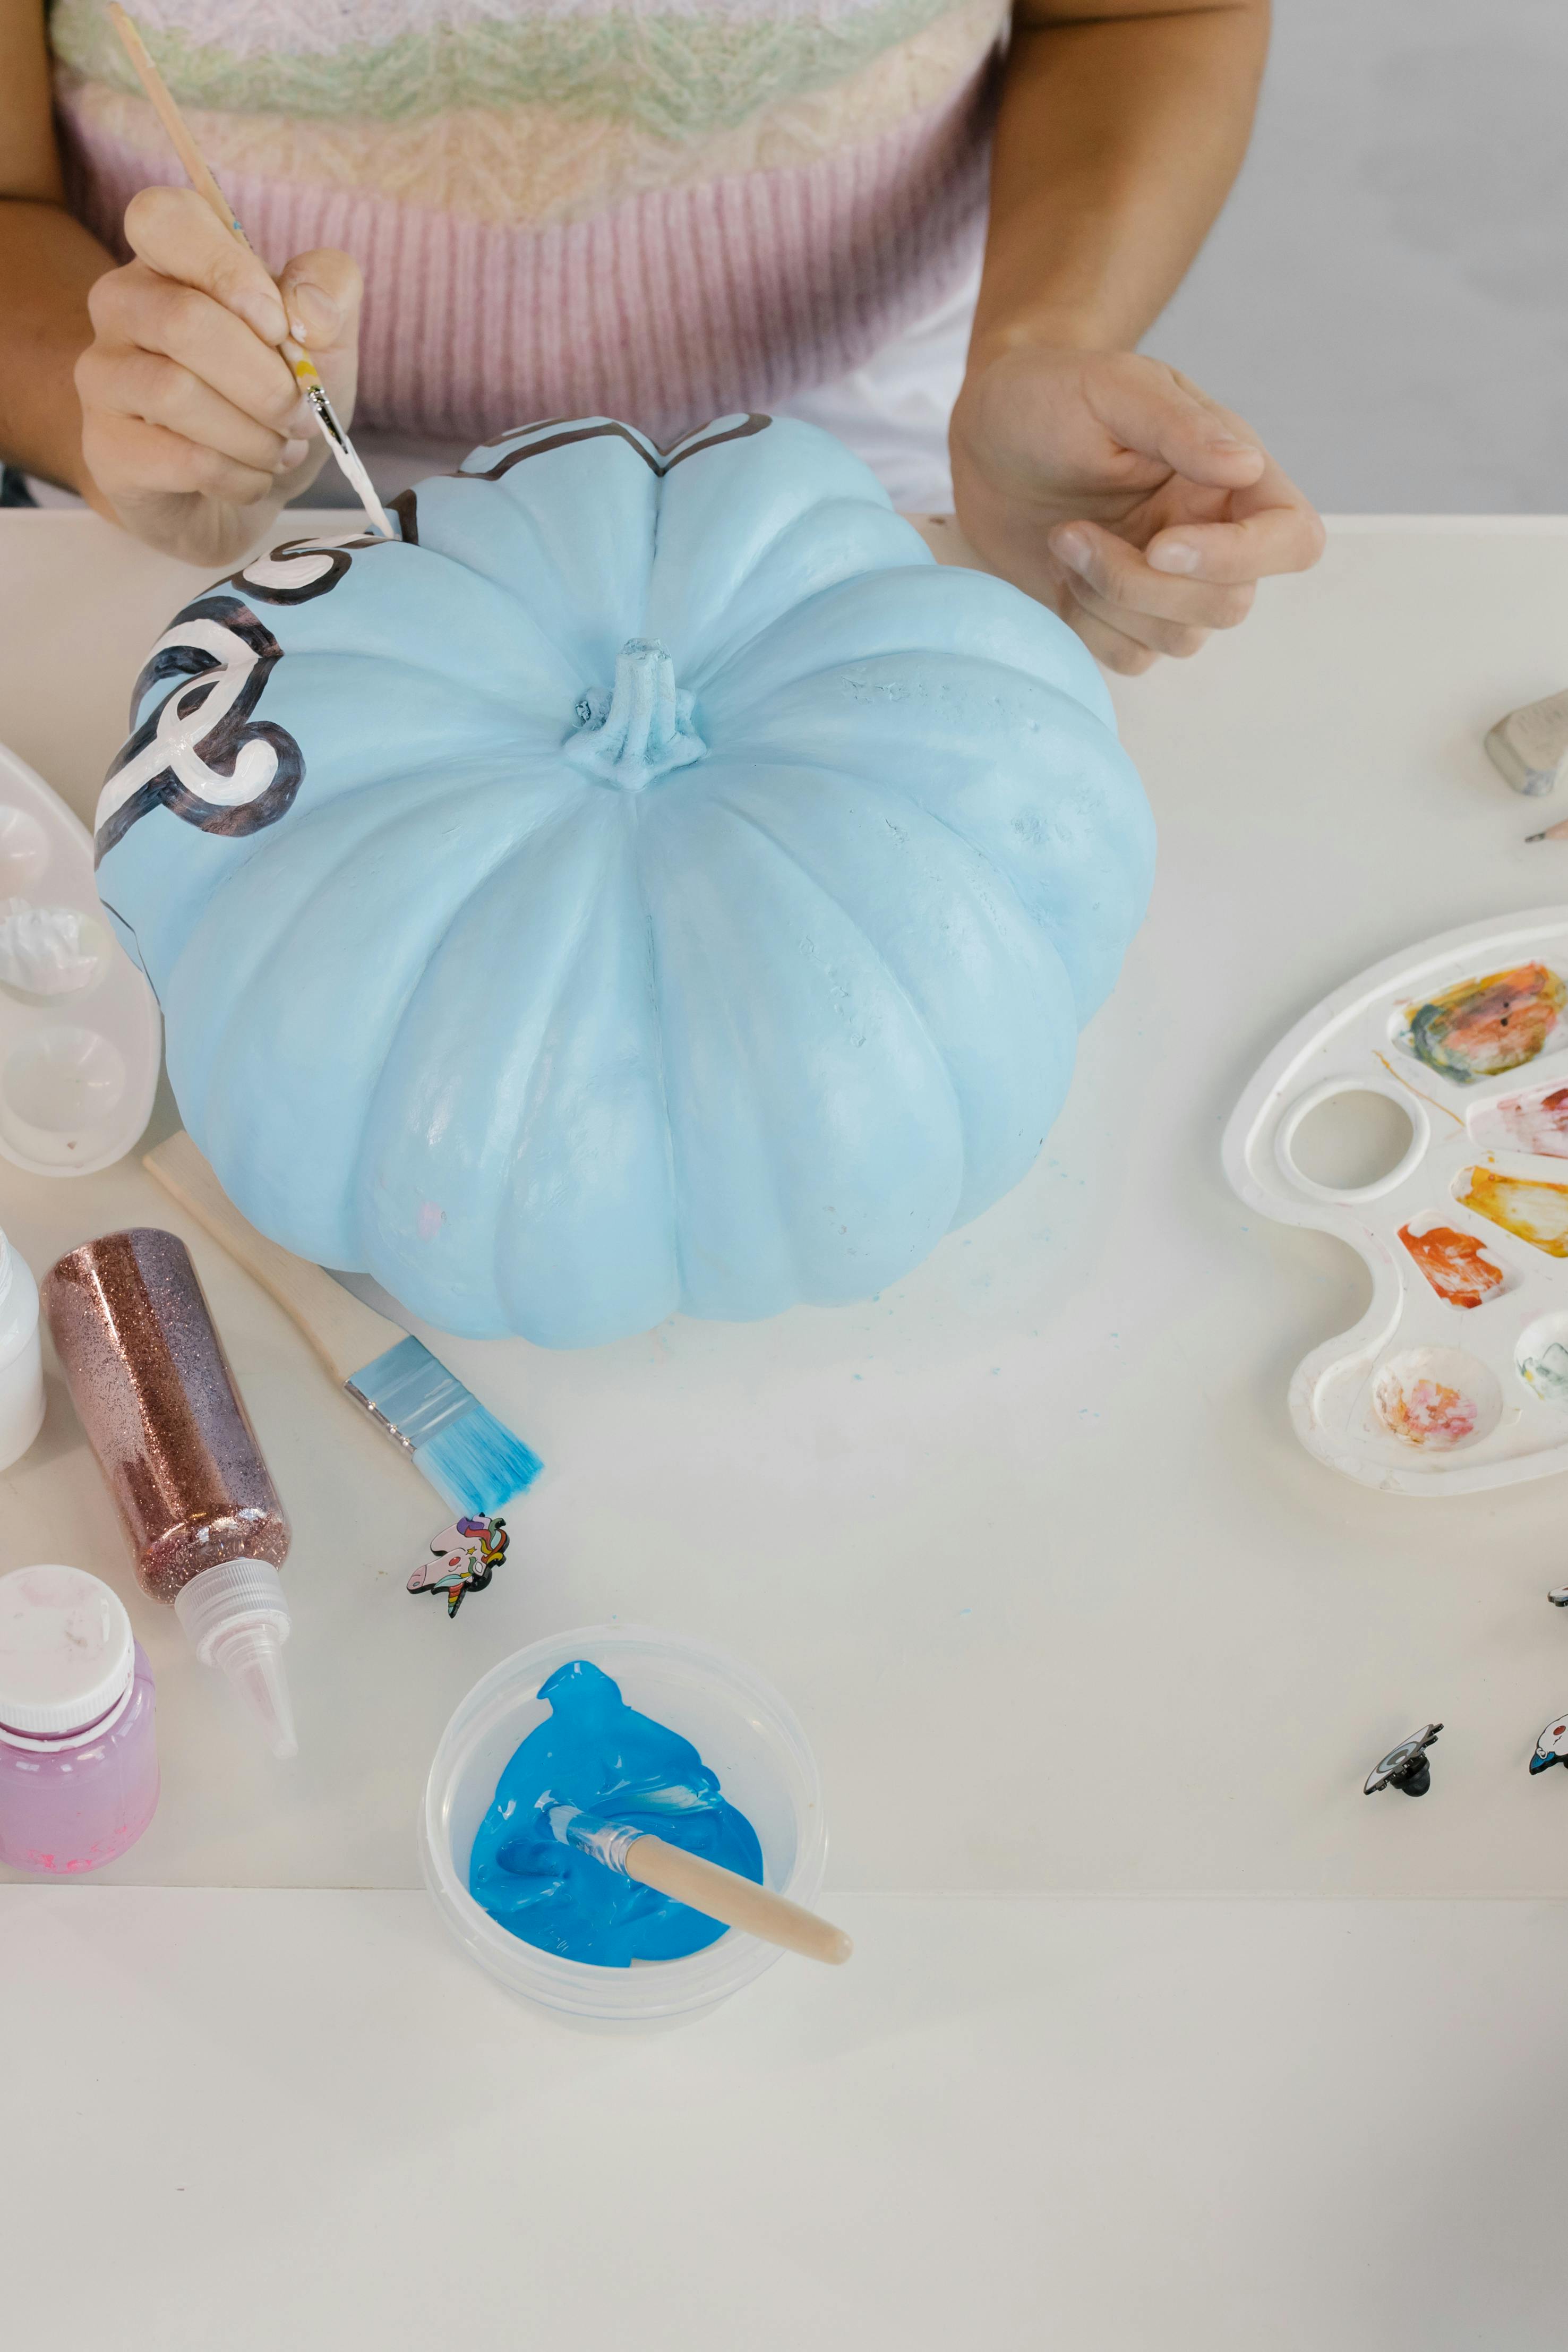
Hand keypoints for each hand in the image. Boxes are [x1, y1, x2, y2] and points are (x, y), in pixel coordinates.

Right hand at [75, 185, 362, 567]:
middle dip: (267, 382)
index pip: (164, 219)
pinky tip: (251, 479)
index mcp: (170, 259)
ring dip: (254, 435)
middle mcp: (121, 306)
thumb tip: (310, 310)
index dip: (228, 271)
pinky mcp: (106, 449)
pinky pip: (181, 459)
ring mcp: (103, 376)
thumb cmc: (273, 400)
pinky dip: (239, 477)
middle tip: (302, 416)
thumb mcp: (325, 341)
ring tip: (280, 451)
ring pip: (177, 393)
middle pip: (184, 322)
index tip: (280, 326)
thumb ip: (331, 294)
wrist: (239, 495)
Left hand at [949, 346, 1323, 674]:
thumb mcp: (1113, 388)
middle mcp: (1213, 535)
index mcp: (1231, 477)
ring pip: (1180, 640)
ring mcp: (1169, 583)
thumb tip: (1247, 467)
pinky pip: (1132, 658)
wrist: (986, 438)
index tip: (1161, 545)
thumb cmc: (1050, 397)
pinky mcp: (1122, 616)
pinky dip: (1089, 628)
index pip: (1293, 540)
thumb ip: (1180, 426)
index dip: (1241, 559)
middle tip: (1073, 533)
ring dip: (1109, 601)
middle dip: (1143, 585)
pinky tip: (1061, 572)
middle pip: (1229, 606)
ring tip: (1063, 540)